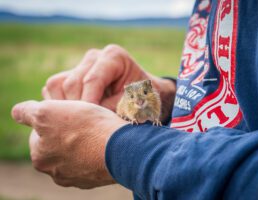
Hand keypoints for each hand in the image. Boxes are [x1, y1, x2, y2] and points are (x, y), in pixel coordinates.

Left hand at [11, 100, 128, 188]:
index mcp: (40, 157)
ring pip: (75, 153)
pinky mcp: (95, 179)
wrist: (120, 148)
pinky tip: (103, 142)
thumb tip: (16, 112)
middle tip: (83, 118)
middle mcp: (55, 172)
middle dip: (67, 131)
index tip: (68, 111)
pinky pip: (91, 161)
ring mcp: (77, 178)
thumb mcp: (48, 112)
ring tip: (95, 130)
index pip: (40, 133)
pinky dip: (94, 151)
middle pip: (57, 144)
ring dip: (81, 141)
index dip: (53, 118)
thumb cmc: (85, 127)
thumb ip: (27, 112)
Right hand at [43, 44, 175, 121]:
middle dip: (76, 109)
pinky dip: (58, 105)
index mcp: (114, 57)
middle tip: (85, 129)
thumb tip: (86, 120)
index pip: (92, 80)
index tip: (89, 124)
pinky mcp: (70, 76)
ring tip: (79, 124)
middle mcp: (94, 58)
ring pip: (56, 85)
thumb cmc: (143, 101)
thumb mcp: (134, 105)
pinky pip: (53, 89)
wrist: (143, 98)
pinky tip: (73, 118)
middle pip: (71, 83)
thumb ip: (111, 110)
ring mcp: (80, 66)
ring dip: (64, 108)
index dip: (88, 104)